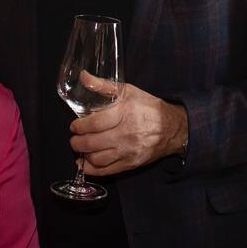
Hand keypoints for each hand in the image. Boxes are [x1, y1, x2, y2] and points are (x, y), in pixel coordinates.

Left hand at [69, 83, 187, 175]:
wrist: (172, 128)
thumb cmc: (148, 107)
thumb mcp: (127, 91)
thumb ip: (103, 85)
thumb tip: (83, 76)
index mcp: (124, 113)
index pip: (95, 123)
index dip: (79, 126)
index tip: (74, 126)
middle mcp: (126, 134)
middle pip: (93, 143)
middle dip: (77, 142)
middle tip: (74, 138)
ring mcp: (129, 151)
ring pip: (97, 159)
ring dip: (83, 155)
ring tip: (80, 148)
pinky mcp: (131, 164)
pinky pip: (107, 171)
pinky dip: (92, 170)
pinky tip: (85, 164)